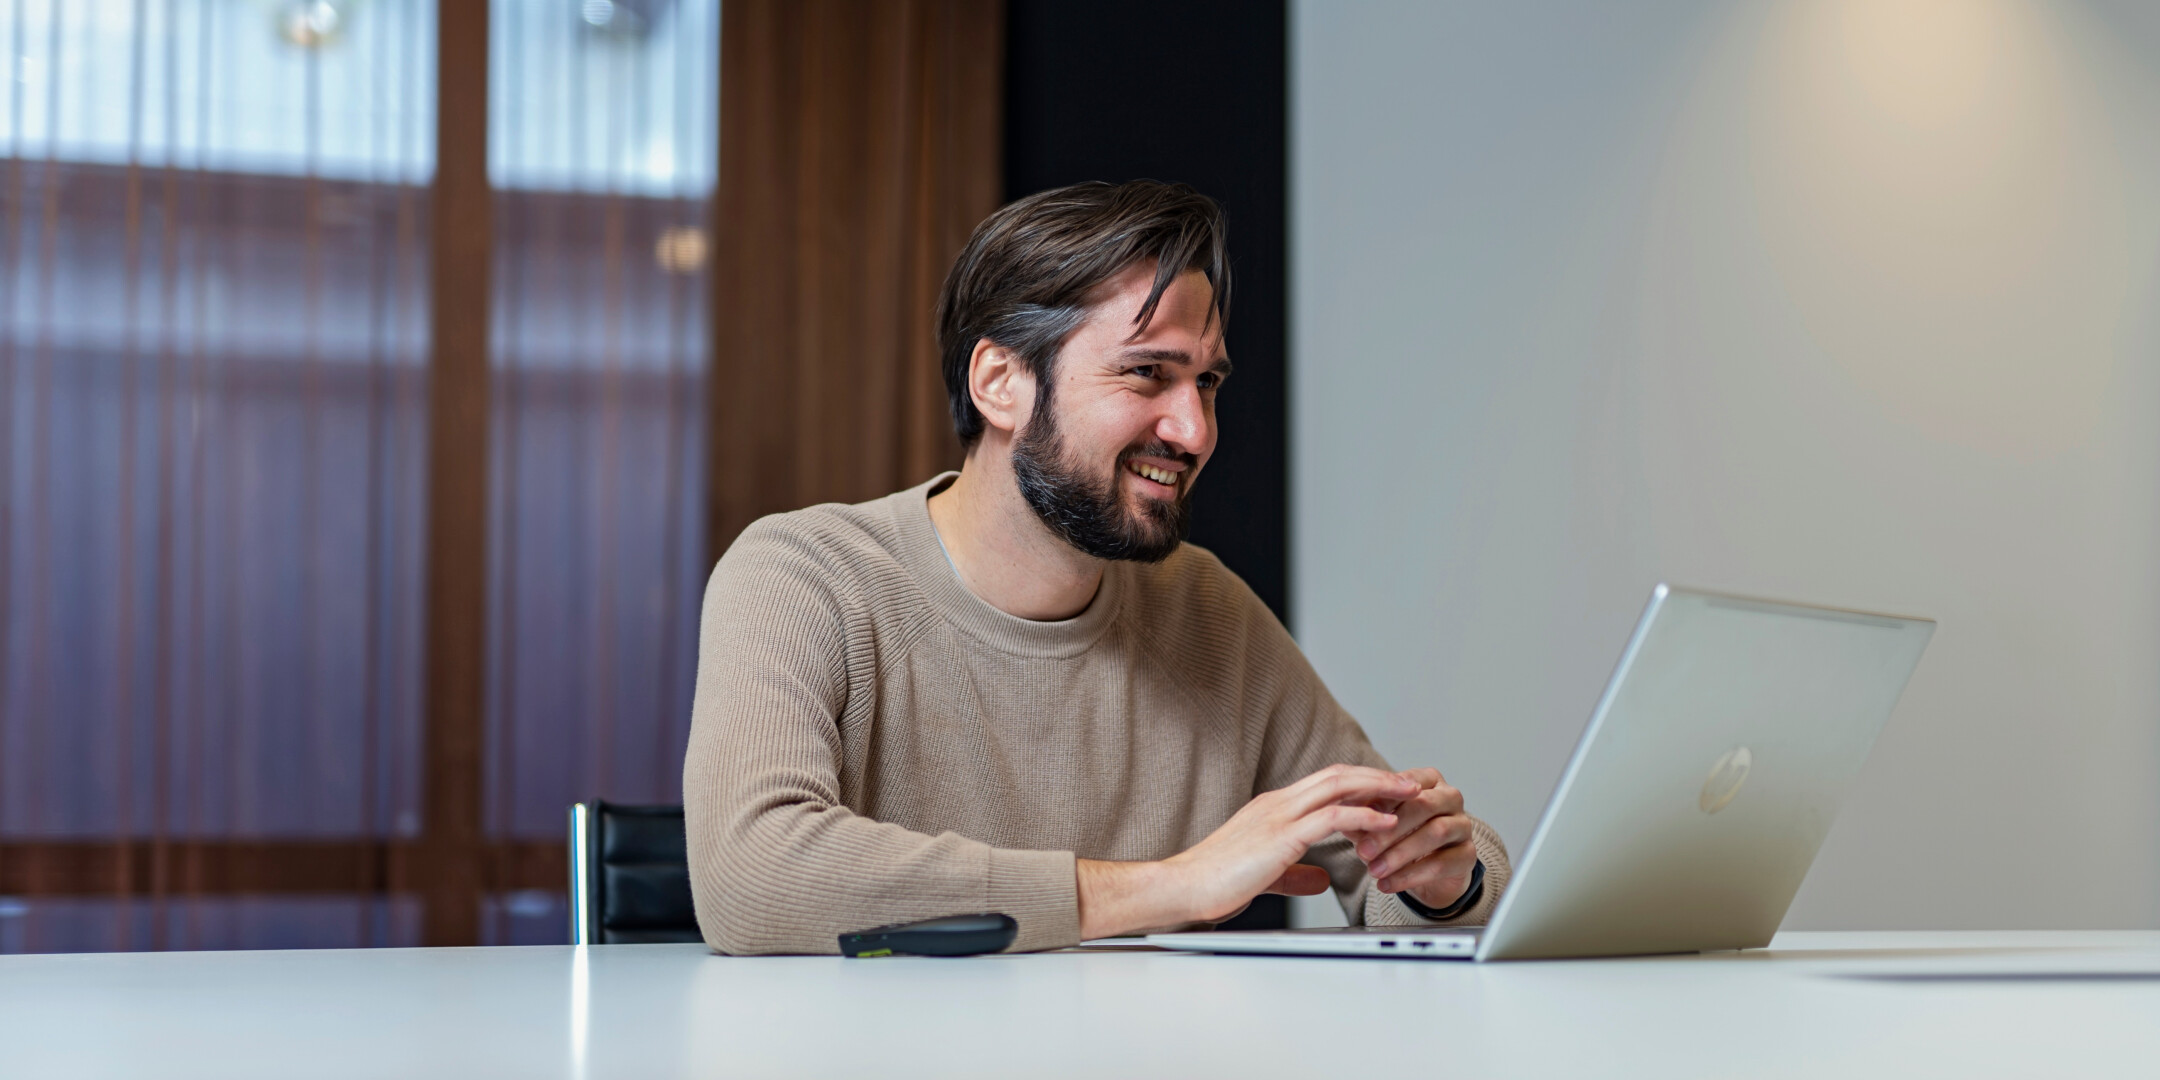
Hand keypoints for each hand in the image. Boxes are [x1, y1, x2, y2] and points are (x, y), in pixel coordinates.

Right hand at [1077, 764, 1418, 937]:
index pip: (1325, 782)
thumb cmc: (1214, 882)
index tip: (1387, 791)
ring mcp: (1278, 816)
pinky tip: (1384, 822)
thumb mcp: (1265, 875)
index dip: (1359, 783)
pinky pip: (1331, 817)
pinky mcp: (1280, 836)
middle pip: (1337, 774)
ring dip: (1378, 787)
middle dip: (1377, 776)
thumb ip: (1294, 873)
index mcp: (1272, 808)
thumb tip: (1320, 879)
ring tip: (1409, 795)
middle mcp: (1277, 804)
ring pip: (1338, 786)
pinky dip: (1363, 816)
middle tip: (1410, 782)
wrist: (1183, 887)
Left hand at [1344, 767, 1479, 911]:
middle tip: (1363, 850)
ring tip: (1374, 870)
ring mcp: (1463, 825)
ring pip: (1436, 833)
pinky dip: (1411, 876)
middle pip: (1423, 805)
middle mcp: (1450, 797)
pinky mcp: (1468, 855)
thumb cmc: (1400, 836)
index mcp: (1427, 780)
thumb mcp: (1376, 823)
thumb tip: (1339, 811)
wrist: (1426, 870)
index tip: (1355, 816)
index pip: (1405, 783)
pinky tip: (1387, 884)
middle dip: (1390, 829)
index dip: (1380, 800)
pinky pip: (1442, 864)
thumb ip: (1361, 813)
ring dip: (1400, 854)